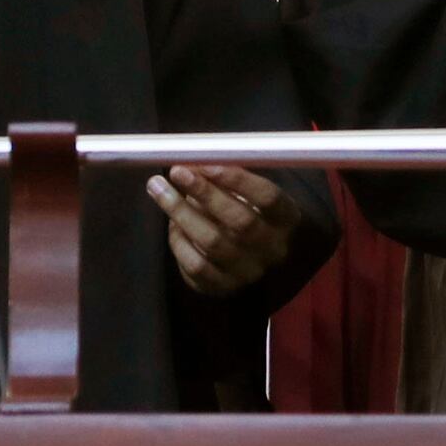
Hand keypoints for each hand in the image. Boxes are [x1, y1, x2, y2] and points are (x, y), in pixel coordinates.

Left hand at [151, 164, 298, 296]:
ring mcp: (249, 272)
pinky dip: (179, 241)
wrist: (248, 256)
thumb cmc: (245, 209)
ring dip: (181, 212)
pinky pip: (196, 266)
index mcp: (287, 218)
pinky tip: (170, 223)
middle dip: (205, 193)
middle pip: (241, 221)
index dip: (237, 179)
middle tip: (177, 172)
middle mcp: (273, 248)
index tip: (206, 163)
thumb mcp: (246, 190)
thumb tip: (191, 158)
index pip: (268, 197)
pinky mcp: (224, 287)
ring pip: (213, 242)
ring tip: (159, 188)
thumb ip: (225, 175)